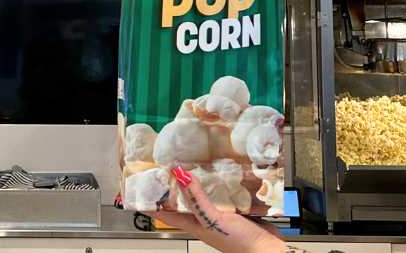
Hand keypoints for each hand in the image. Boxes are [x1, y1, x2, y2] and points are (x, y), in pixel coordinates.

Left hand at [154, 167, 285, 252]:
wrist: (268, 250)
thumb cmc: (239, 244)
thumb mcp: (212, 219)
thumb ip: (197, 198)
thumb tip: (180, 175)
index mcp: (192, 223)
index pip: (164, 212)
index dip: (150, 201)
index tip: (137, 187)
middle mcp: (203, 217)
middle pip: (182, 200)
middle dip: (173, 184)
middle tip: (164, 164)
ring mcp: (218, 213)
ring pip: (202, 194)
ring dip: (197, 180)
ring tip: (189, 162)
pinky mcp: (234, 209)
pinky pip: (223, 193)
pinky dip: (220, 182)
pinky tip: (221, 172)